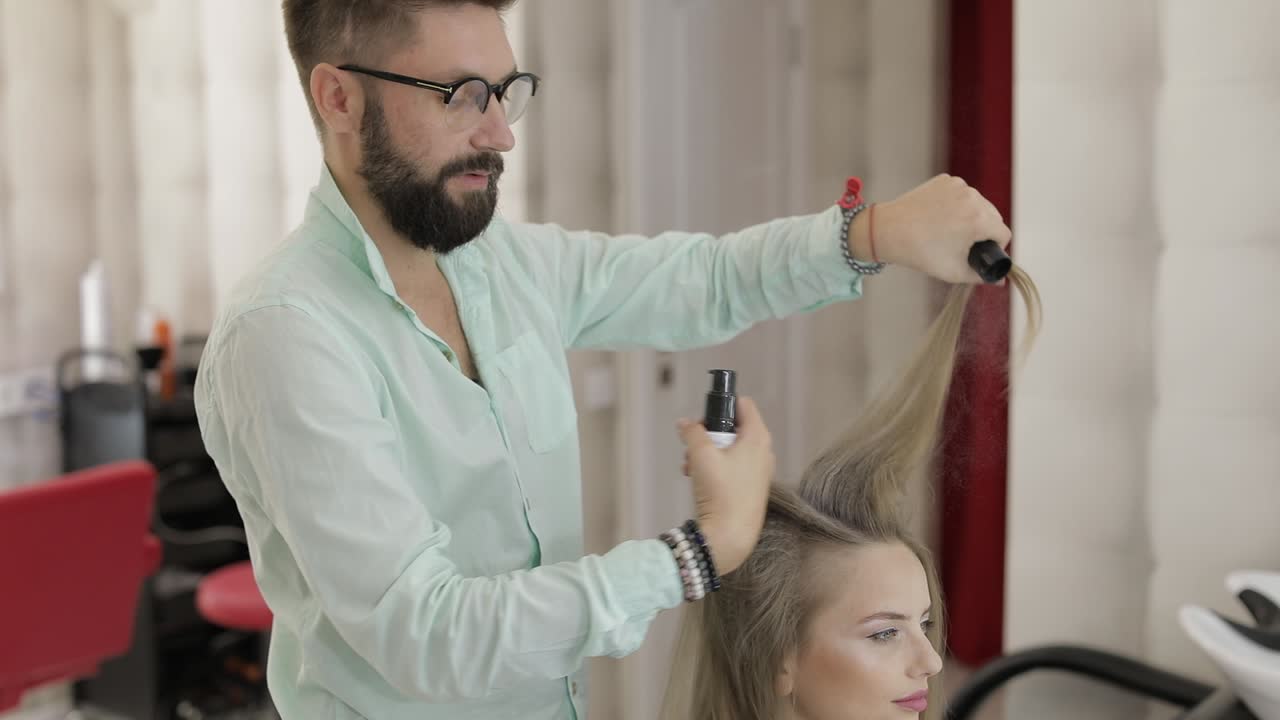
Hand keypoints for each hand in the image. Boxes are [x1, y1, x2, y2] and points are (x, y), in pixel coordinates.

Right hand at [677, 396, 774, 574]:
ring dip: (707, 453)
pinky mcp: (752, 488)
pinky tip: (697, 480)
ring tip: (689, 466)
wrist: (730, 534)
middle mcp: (764, 451)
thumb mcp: (701, 455)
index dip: (722, 406)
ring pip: (730, 449)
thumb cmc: (721, 491)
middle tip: (693, 446)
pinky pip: (732, 467)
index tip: (704, 419)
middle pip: (734, 428)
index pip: (743, 405)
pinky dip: (714, 468)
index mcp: (758, 437)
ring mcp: (759, 471)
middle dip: (709, 434)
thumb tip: (684, 423)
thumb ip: (692, 432)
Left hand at [855, 173, 1011, 283]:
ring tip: (952, 229)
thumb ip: (981, 276)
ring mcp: (959, 186)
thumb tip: (1000, 279)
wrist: (888, 230)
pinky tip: (942, 215)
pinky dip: (957, 204)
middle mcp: (973, 198)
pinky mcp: (946, 180)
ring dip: (973, 216)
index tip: (980, 252)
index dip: (996, 247)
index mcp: (979, 220)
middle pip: (994, 217)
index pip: (1003, 234)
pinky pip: (962, 194)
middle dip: (985, 231)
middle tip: (965, 243)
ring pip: (979, 204)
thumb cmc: (921, 253)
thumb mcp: (954, 271)